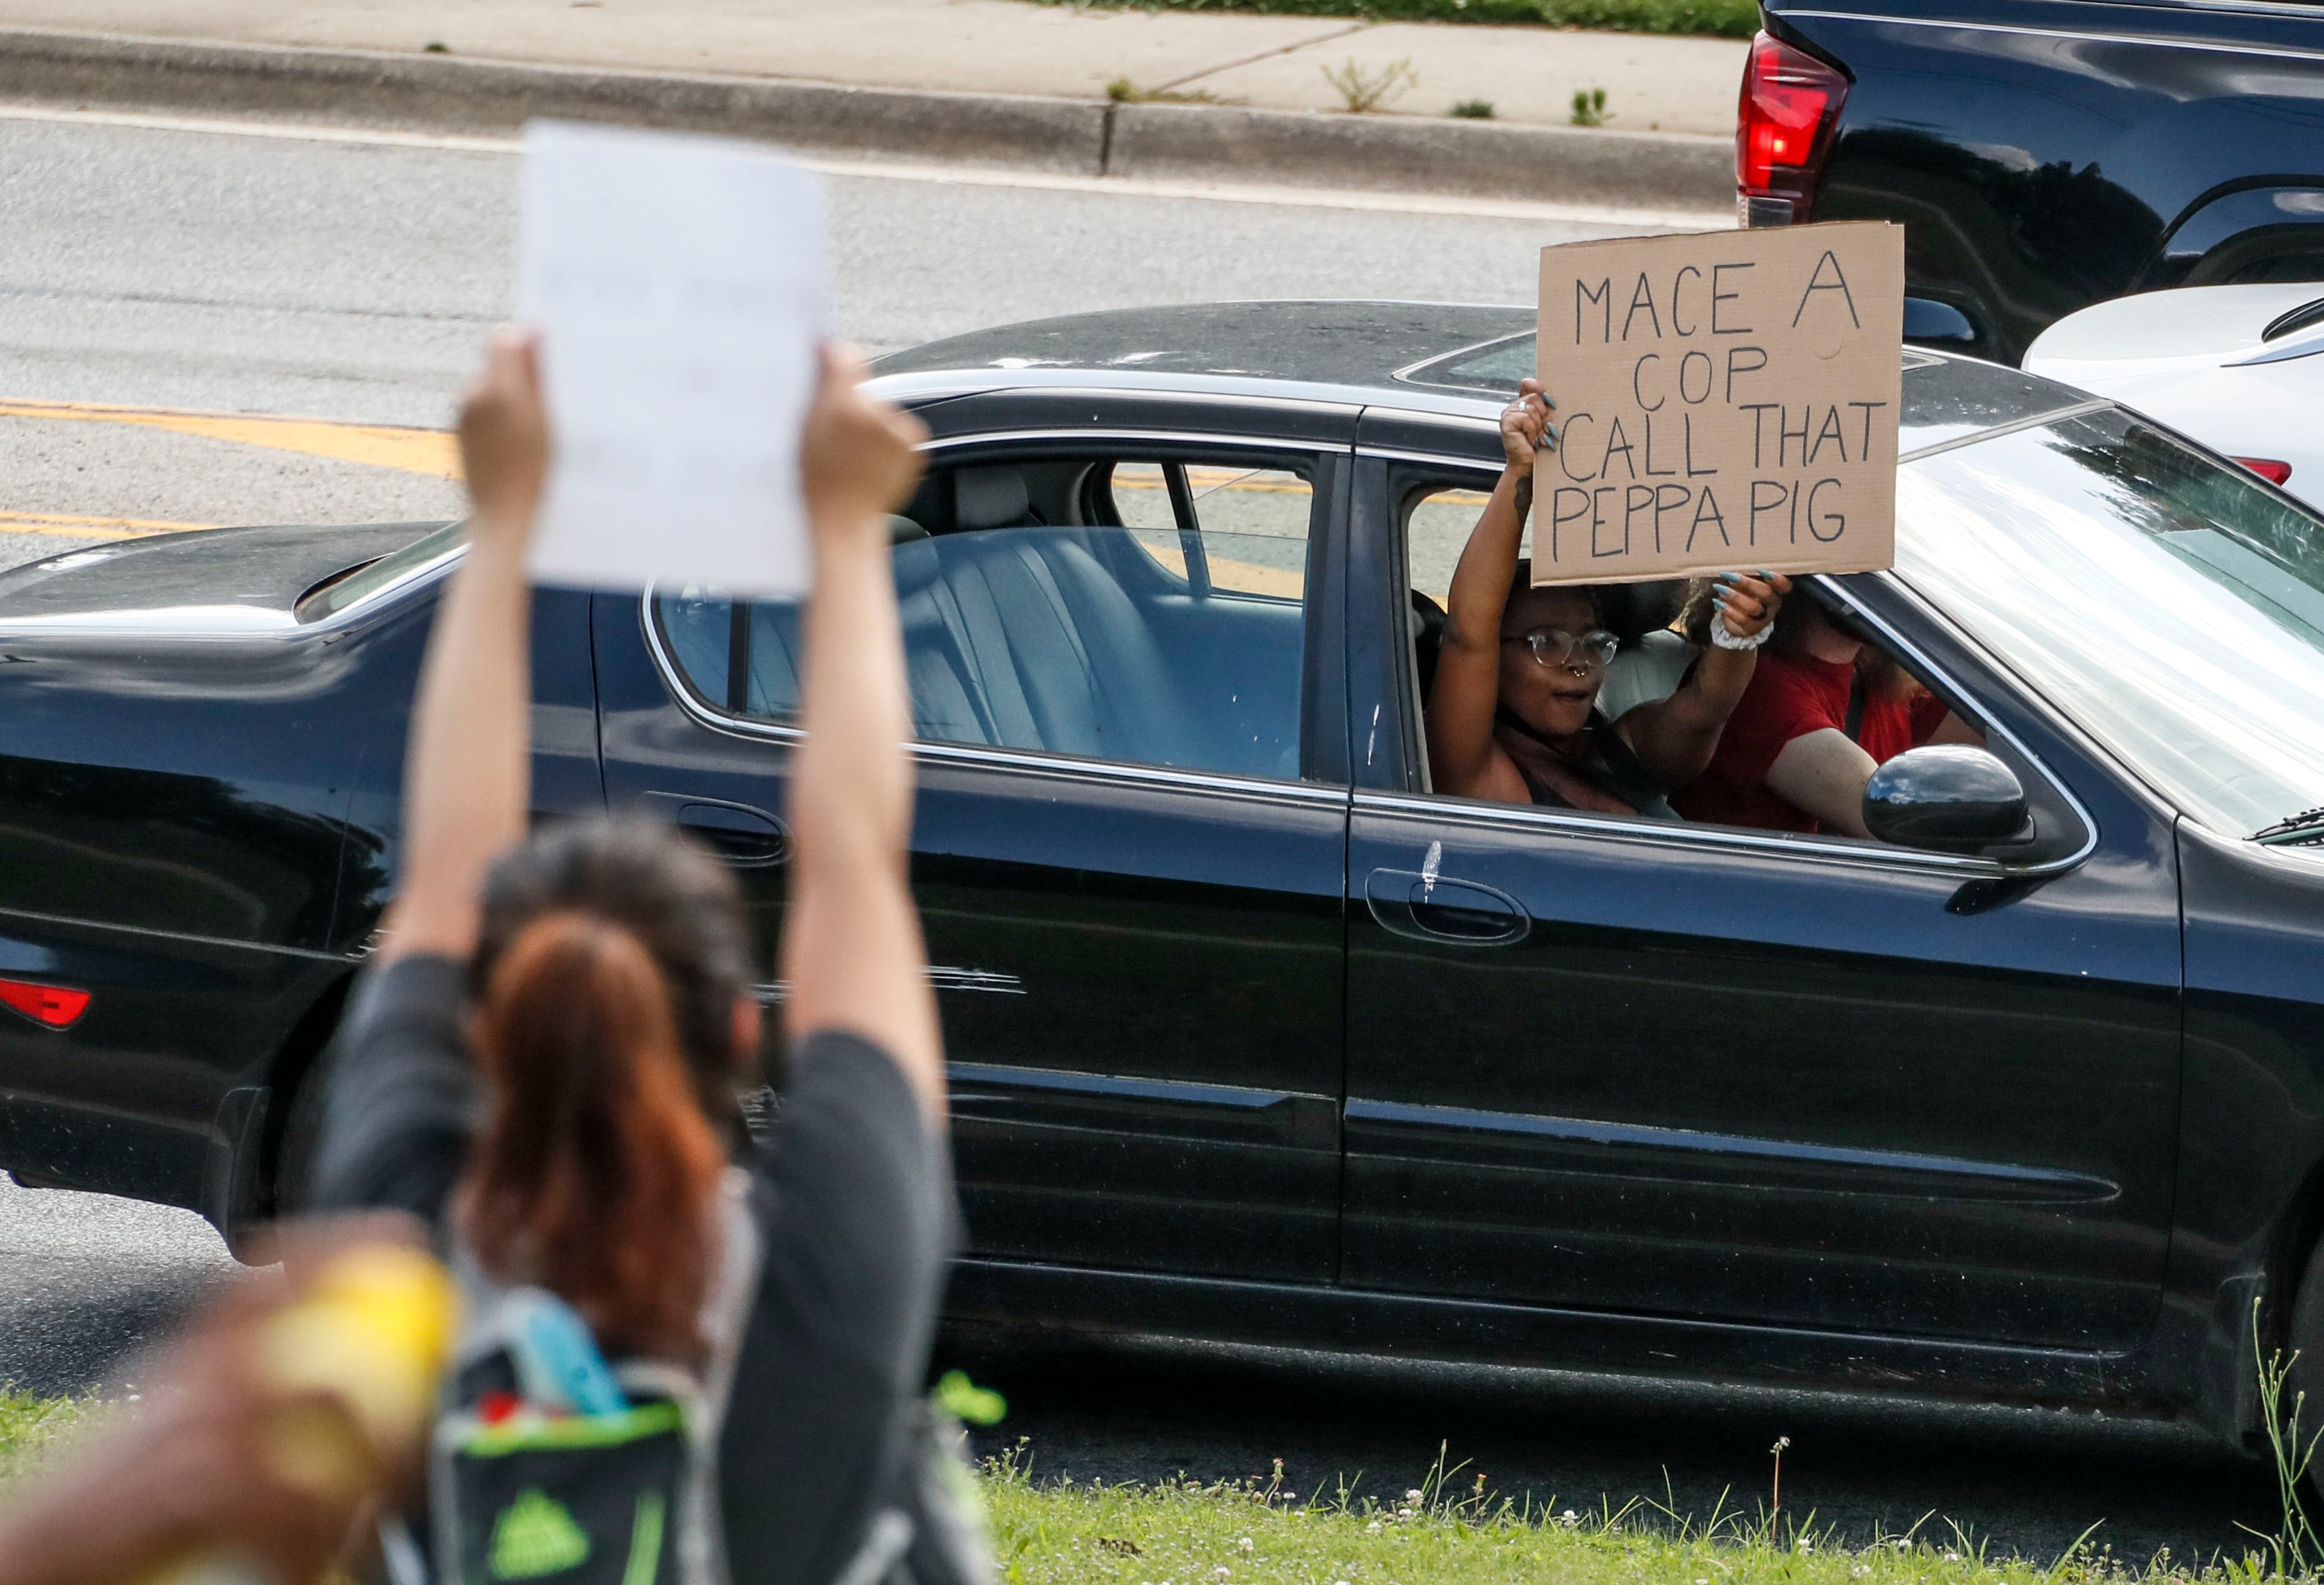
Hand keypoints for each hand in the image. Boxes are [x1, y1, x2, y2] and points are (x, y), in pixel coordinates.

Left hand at [457, 329, 550, 541]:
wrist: (505, 522)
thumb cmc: (531, 476)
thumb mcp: (543, 419)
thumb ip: (530, 370)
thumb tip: (528, 330)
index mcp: (491, 388)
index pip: (506, 340)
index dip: (530, 344)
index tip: (554, 357)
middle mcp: (470, 397)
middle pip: (500, 365)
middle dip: (524, 375)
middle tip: (555, 399)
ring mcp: (463, 418)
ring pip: (494, 390)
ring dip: (516, 398)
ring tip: (541, 428)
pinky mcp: (463, 437)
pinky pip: (486, 413)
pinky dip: (504, 420)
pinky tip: (524, 443)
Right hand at [802, 342, 927, 538]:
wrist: (843, 522)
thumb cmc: (817, 480)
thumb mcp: (805, 428)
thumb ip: (823, 380)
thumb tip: (832, 345)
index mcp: (842, 406)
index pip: (844, 355)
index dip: (833, 358)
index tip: (823, 363)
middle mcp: (875, 413)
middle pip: (862, 385)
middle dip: (849, 399)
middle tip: (834, 432)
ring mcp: (898, 430)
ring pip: (879, 407)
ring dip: (870, 421)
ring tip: (851, 452)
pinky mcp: (915, 444)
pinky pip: (898, 427)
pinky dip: (887, 438)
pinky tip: (870, 460)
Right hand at [1499, 378, 1555, 471]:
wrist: (1528, 464)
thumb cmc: (1540, 445)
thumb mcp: (1546, 422)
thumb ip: (1546, 407)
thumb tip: (1548, 396)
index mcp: (1523, 404)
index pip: (1529, 384)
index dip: (1540, 389)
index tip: (1550, 403)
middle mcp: (1514, 406)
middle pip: (1535, 397)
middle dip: (1543, 416)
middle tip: (1541, 431)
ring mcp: (1508, 413)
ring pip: (1532, 408)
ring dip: (1538, 426)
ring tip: (1535, 438)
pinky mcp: (1506, 421)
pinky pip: (1526, 418)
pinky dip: (1532, 430)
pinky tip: (1529, 439)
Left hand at [1711, 569, 1788, 639]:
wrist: (1738, 619)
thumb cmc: (1745, 593)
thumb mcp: (1748, 582)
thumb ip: (1748, 574)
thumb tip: (1737, 563)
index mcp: (1776, 590)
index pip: (1784, 585)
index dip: (1777, 579)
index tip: (1761, 570)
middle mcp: (1773, 604)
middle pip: (1767, 593)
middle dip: (1748, 583)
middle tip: (1730, 576)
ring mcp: (1764, 617)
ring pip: (1754, 607)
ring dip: (1735, 596)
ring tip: (1719, 588)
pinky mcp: (1752, 628)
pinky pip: (1742, 620)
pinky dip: (1729, 610)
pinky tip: (1718, 602)